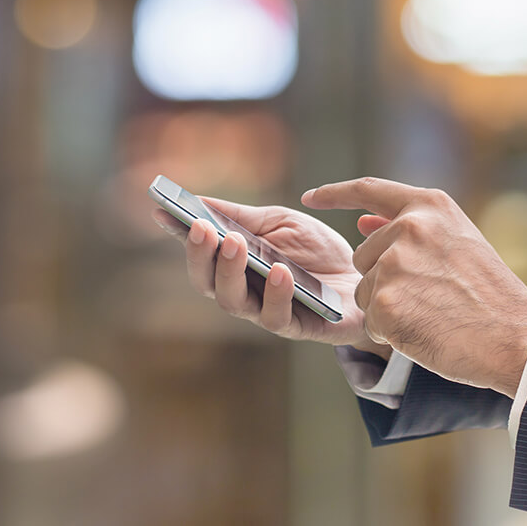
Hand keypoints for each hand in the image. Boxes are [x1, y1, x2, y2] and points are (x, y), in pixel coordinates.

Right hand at [152, 198, 391, 359]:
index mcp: (237, 264)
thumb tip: (197, 200)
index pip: (200, 252)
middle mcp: (245, 291)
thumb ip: (241, 216)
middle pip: (208, 282)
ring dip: (230, 272)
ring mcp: (268, 310)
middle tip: (203, 228)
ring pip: (234, 303)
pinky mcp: (298, 326)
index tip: (162, 211)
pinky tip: (279, 270)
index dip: (181, 235)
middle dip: (201, 255)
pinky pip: (277, 317)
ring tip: (235, 243)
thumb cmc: (318, 251)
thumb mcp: (280, 223)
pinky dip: (275, 293)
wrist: (365, 275)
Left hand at [302, 178, 526, 396]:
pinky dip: (392, 332)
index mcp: (428, 206)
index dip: (335, 193)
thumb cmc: (490, 294)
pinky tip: (425, 331)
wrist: (515, 336)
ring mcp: (393, 264)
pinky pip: (371, 320)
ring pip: (364, 290)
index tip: (311, 197)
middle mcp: (408, 227)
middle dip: (382, 278)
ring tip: (432, 313)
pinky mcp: (385, 302)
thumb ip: (411, 230)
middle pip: (363, 255)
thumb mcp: (457, 242)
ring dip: (388, 306)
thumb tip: (362, 224)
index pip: (368, 189)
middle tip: (429, 296)